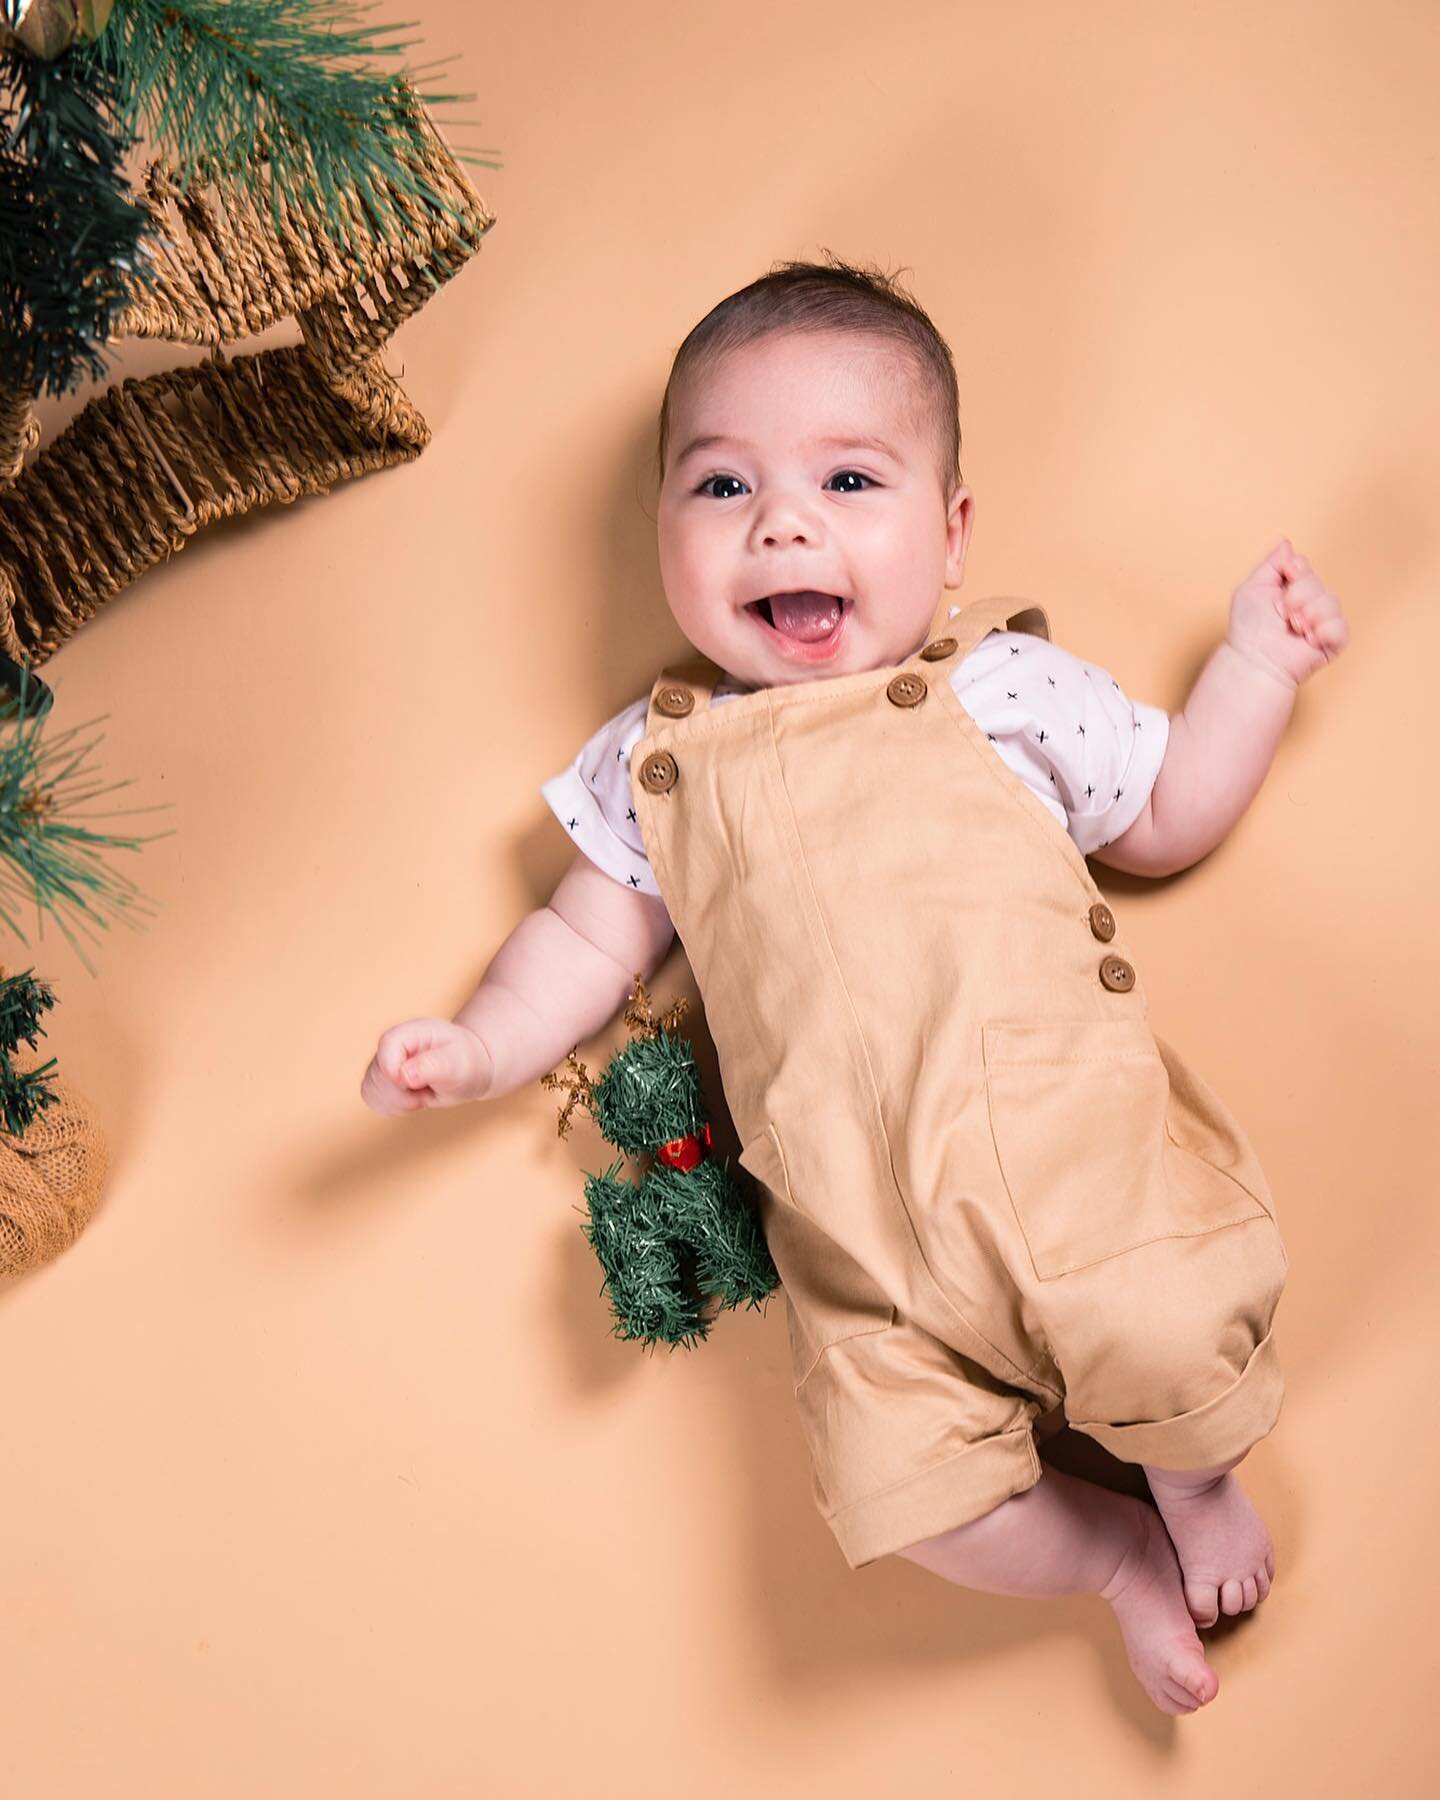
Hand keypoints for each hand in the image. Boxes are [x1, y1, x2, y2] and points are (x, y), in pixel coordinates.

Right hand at [360, 1017, 493, 1114]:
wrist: (470, 1072)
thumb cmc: (466, 1062)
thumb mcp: (458, 1063)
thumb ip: (434, 1065)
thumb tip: (404, 1075)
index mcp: (411, 1031)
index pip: (387, 1045)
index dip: (395, 1071)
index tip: (413, 1084)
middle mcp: (393, 1045)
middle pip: (377, 1074)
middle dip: (403, 1093)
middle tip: (429, 1090)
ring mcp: (384, 1063)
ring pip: (371, 1090)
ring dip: (399, 1102)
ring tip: (423, 1094)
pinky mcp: (381, 1081)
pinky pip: (372, 1100)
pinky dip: (393, 1108)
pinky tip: (412, 1101)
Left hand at [1227, 539, 1350, 687]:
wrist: (1253, 659)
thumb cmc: (1249, 629)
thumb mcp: (1253, 588)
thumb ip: (1271, 564)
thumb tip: (1286, 543)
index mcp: (1292, 589)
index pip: (1305, 566)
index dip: (1297, 570)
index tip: (1286, 577)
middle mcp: (1310, 602)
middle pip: (1316, 582)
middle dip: (1296, 596)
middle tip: (1282, 613)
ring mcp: (1323, 621)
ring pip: (1331, 602)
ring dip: (1307, 614)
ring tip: (1293, 628)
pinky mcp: (1333, 641)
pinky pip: (1340, 626)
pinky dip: (1321, 631)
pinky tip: (1307, 639)